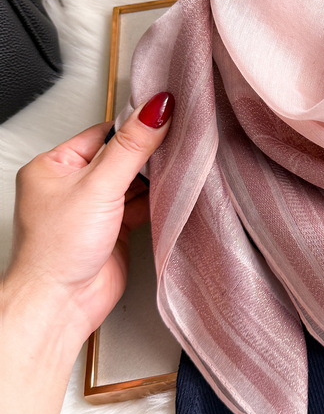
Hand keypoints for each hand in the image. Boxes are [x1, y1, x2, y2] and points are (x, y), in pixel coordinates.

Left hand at [2, 92, 173, 353]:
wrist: (62, 303)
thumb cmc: (58, 250)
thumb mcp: (99, 186)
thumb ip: (132, 147)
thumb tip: (156, 109)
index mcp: (53, 166)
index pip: (103, 133)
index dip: (134, 128)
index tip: (166, 117)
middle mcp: (72, 186)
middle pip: (121, 156)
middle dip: (148, 154)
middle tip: (178, 143)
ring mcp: (94, 209)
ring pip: (133, 182)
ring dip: (155, 179)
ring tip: (179, 170)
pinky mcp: (114, 229)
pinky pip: (140, 205)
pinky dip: (157, 201)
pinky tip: (172, 195)